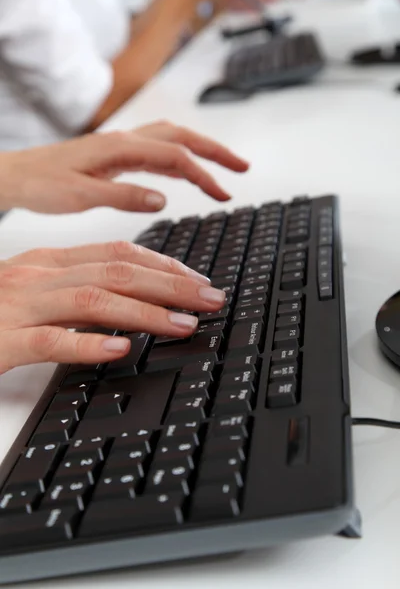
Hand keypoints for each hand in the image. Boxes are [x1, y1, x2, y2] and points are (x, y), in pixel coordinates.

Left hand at [0, 121, 248, 213]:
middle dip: (215, 151)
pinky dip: (178, 160)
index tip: (224, 193)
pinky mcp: (117, 156)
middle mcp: (125, 142)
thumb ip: (124, 195)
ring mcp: (122, 146)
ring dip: (200, 152)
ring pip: (171, 140)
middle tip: (241, 168)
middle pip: (182, 137)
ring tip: (224, 170)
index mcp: (120, 149)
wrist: (18, 176)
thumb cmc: (43, 184)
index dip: (204, 175)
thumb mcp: (82, 196)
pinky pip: (156, 151)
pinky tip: (184, 175)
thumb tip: (163, 198)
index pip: (175, 157)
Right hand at [0, 241, 225, 372]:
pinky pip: (49, 341)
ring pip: (93, 301)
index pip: (117, 253)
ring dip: (146, 313)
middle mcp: (39, 276)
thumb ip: (77, 286)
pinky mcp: (3, 340)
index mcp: (49, 262)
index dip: (164, 265)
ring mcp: (20, 306)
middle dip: (171, 285)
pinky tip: (120, 350)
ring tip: (184, 325)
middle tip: (211, 300)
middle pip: (116, 272)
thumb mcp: (35, 287)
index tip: (197, 280)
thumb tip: (131, 296)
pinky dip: (87, 344)